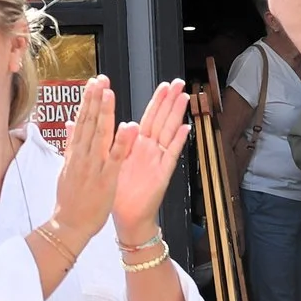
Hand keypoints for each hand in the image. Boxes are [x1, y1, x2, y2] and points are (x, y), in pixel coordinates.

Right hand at [51, 76, 119, 243]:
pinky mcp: (106, 179)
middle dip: (95, 99)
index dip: (88, 101)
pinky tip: (129, 126)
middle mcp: (82, 156)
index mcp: (75, 153)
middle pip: (89, 122)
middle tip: (101, 78)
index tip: (93, 83)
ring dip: (105, 113)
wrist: (68, 225)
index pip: (82, 121)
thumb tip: (69, 125)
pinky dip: (122, 141)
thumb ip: (71, 145)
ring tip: (109, 93)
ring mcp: (93, 166)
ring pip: (100, 135)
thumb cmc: (70, 200)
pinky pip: (116, 157)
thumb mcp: (66, 169)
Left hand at [112, 80, 189, 243]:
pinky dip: (178, 142)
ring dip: (176, 115)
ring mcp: (158, 161)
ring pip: (168, 133)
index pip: (149, 117)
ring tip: (184, 98)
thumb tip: (118, 121)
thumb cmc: (121, 192)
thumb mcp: (115, 162)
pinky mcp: (162, 174)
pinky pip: (171, 156)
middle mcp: (150, 150)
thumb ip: (116, 141)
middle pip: (162, 120)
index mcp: (137, 145)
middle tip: (179, 83)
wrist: (127, 217)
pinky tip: (186, 129)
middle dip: (170, 101)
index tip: (164, 85)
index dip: (157, 101)